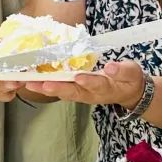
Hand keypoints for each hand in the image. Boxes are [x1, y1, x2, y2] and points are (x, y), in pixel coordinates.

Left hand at [24, 60, 145, 107]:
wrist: (128, 92)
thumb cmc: (130, 79)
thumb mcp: (132, 73)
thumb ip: (122, 70)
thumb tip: (110, 67)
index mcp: (107, 88)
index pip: (97, 84)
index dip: (88, 81)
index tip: (79, 77)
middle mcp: (91, 94)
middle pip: (73, 92)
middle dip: (57, 88)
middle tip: (41, 84)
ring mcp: (82, 94)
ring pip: (63, 92)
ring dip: (46, 88)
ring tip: (30, 83)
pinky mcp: (76, 91)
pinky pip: (60, 89)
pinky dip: (46, 86)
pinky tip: (34, 81)